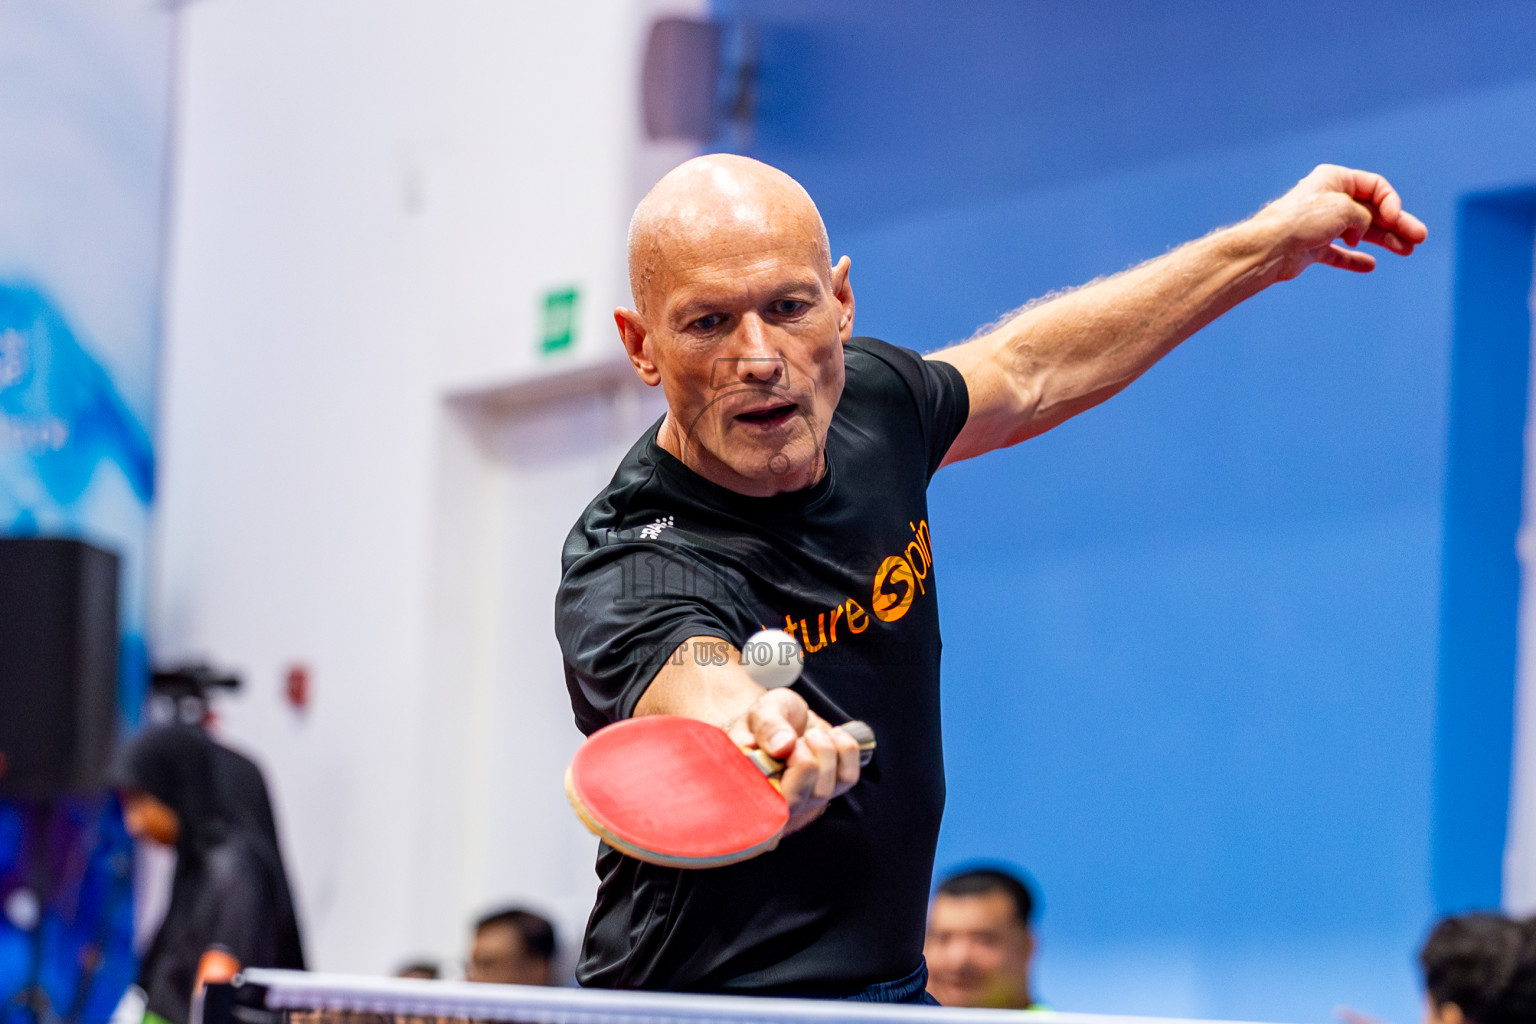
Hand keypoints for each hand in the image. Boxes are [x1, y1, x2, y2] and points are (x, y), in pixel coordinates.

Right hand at [726, 687, 861, 833]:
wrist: (790, 716)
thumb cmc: (771, 716)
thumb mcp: (765, 709)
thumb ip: (768, 724)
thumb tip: (782, 746)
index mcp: (751, 782)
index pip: (765, 802)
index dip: (778, 779)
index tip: (788, 745)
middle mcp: (776, 798)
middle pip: (797, 801)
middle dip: (805, 763)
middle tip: (805, 736)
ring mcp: (805, 798)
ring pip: (824, 791)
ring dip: (825, 753)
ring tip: (813, 733)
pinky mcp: (831, 788)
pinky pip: (848, 778)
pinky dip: (846, 752)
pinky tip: (832, 736)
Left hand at [1254, 164, 1426, 280]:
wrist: (1268, 250)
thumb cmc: (1303, 221)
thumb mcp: (1344, 209)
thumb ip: (1363, 215)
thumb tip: (1361, 230)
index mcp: (1334, 179)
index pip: (1375, 187)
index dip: (1391, 203)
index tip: (1394, 219)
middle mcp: (1328, 199)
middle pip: (1371, 211)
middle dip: (1397, 224)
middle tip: (1419, 238)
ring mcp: (1321, 225)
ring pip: (1359, 232)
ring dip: (1384, 240)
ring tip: (1407, 251)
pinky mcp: (1312, 248)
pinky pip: (1338, 253)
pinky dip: (1354, 259)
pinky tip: (1370, 266)